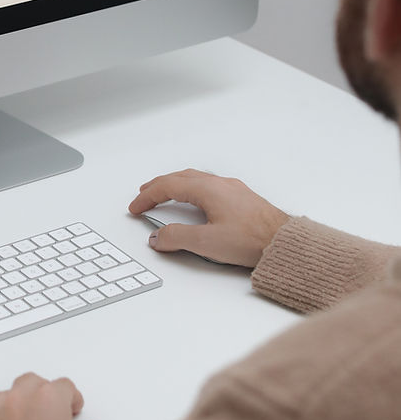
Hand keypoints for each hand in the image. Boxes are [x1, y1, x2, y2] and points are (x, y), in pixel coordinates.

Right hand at [127, 168, 289, 268]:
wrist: (284, 241)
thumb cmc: (252, 239)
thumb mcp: (207, 242)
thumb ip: (177, 237)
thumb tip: (158, 236)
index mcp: (208, 189)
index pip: (168, 186)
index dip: (148, 196)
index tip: (135, 206)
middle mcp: (220, 184)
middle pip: (181, 177)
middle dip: (159, 185)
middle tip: (144, 194)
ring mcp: (233, 189)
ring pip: (196, 179)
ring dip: (176, 185)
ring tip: (166, 193)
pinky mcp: (242, 198)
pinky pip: (209, 185)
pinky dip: (192, 189)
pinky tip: (197, 200)